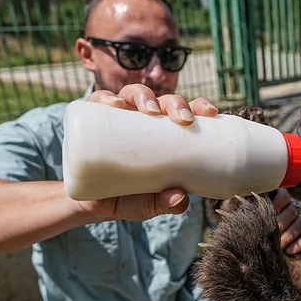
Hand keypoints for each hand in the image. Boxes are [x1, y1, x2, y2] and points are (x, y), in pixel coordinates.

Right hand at [74, 85, 219, 221]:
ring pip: (133, 94)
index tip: (211, 113)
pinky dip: (106, 98)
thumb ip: (164, 204)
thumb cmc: (127, 199)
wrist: (89, 205)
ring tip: (149, 109)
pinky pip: (97, 102)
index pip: (184, 113)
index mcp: (163, 134)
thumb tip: (181, 198)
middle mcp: (142, 120)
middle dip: (175, 103)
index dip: (199, 106)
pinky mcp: (92, 120)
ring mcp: (118, 117)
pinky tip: (114, 104)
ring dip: (144, 96)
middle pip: (162, 100)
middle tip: (183, 118)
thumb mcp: (148, 205)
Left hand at [218, 188, 300, 254]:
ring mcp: (300, 218)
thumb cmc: (249, 228)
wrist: (258, 248)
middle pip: (292, 209)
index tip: (268, 214)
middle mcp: (290, 206)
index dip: (277, 204)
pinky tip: (290, 251)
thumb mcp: (244, 217)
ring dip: (290, 234)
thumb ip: (241, 209)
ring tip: (279, 246)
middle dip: (281, 223)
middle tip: (272, 234)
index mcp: (276, 199)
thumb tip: (228, 205)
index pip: (284, 195)